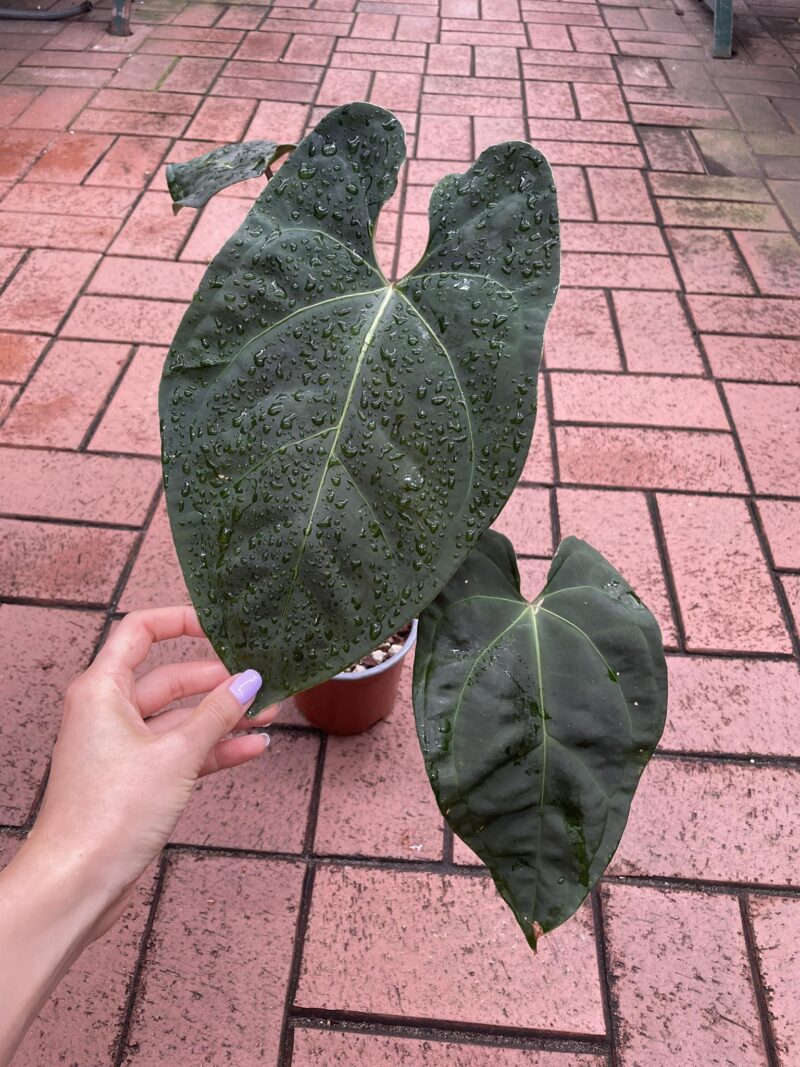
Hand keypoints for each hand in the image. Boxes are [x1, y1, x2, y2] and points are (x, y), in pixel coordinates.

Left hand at [23, 605, 275, 938]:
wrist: (77, 884)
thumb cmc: (107, 814)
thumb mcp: (175, 755)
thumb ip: (217, 714)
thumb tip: (249, 681)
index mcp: (103, 689)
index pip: (141, 631)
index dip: (182, 621)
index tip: (222, 628)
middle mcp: (108, 711)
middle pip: (170, 678)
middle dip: (218, 681)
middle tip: (262, 681)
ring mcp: (123, 747)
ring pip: (181, 719)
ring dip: (224, 718)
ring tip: (270, 714)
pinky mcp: (136, 780)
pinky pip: (180, 752)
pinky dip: (213, 750)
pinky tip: (252, 749)